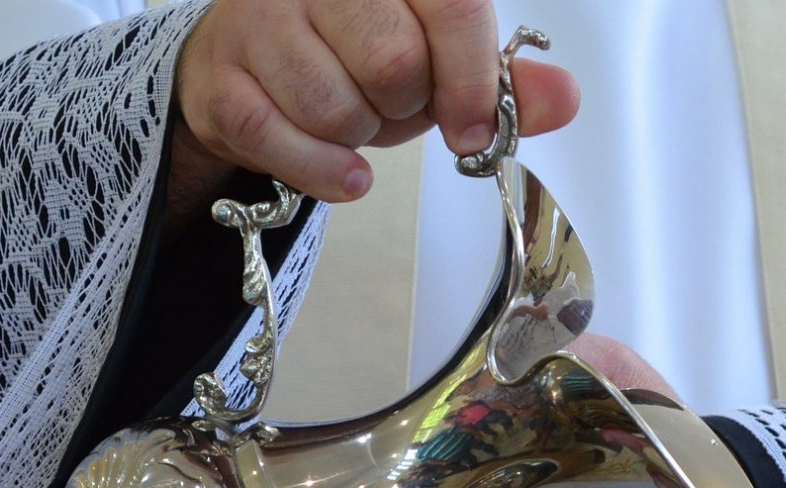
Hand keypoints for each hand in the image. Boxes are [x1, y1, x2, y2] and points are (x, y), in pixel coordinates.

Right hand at [172, 0, 579, 204]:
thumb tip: (564, 97)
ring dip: (361, 138)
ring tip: (352, 116)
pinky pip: (287, 145)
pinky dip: (326, 173)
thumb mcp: (436, 56)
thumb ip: (500, 77)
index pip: (450, 6)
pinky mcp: (222, 78)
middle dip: (405, 108)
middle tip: (390, 103)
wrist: (247, 66)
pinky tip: (340, 166)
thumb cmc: (352, 52)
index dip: (472, 79)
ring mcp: (259, 19)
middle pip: (394, 66)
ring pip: (340, 110)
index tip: (474, 129)